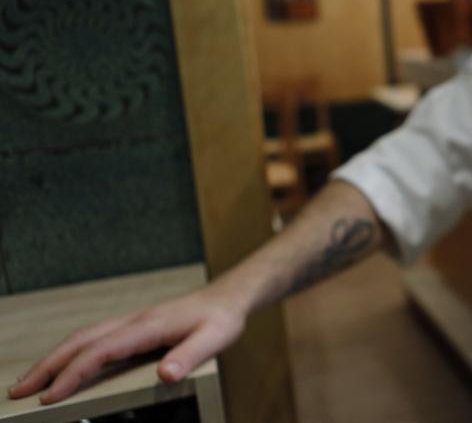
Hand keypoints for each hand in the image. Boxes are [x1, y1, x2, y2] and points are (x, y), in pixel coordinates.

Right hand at [7, 284, 244, 404]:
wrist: (228, 297)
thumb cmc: (222, 319)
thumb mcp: (215, 338)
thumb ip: (190, 357)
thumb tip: (165, 375)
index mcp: (148, 326)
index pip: (101, 351)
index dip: (74, 374)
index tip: (51, 396)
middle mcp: (134, 320)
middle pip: (80, 341)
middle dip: (48, 366)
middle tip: (19, 391)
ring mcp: (131, 321)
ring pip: (83, 337)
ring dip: (54, 358)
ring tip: (30, 382)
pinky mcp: (134, 325)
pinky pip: (93, 337)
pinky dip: (70, 351)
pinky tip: (63, 364)